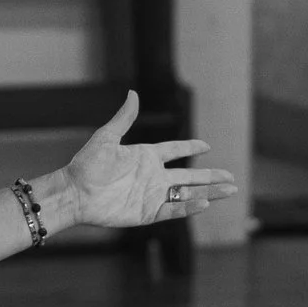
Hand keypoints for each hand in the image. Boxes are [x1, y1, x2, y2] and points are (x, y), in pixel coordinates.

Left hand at [55, 92, 237, 229]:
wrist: (75, 193)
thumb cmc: (87, 165)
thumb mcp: (107, 138)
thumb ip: (124, 118)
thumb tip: (133, 93)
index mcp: (146, 156)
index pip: (175, 151)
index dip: (191, 148)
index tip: (207, 147)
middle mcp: (153, 176)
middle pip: (190, 176)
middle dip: (211, 177)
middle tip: (232, 178)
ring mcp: (152, 195)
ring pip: (188, 194)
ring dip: (209, 192)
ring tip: (230, 191)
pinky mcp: (147, 213)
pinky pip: (173, 209)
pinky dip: (190, 206)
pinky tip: (205, 202)